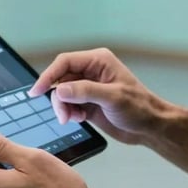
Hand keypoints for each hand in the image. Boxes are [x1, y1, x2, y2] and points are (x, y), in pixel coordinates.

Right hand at [30, 48, 162, 145]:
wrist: (149, 126)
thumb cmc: (139, 107)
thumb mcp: (113, 98)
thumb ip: (85, 92)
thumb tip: (60, 90)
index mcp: (98, 61)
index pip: (65, 62)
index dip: (49, 75)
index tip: (37, 91)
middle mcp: (92, 71)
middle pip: (61, 79)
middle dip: (58, 97)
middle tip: (63, 115)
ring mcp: (89, 87)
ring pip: (63, 93)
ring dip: (63, 107)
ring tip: (73, 119)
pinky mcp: (88, 102)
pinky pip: (69, 104)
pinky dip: (69, 113)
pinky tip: (80, 119)